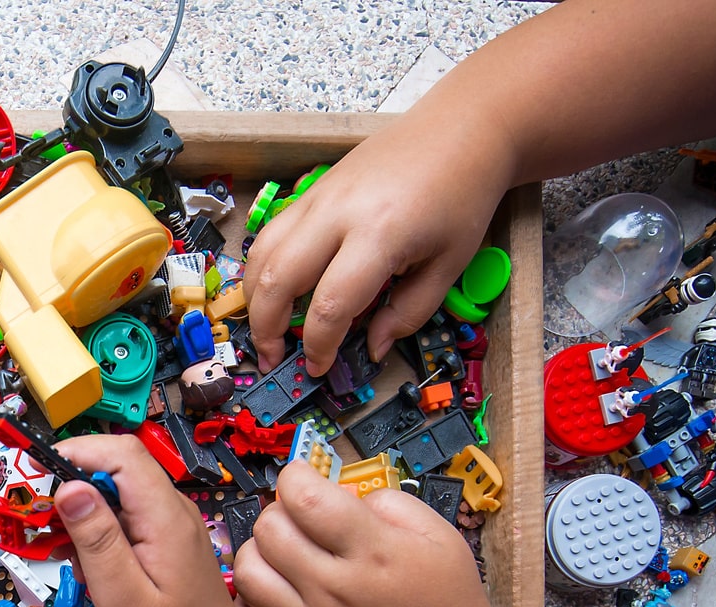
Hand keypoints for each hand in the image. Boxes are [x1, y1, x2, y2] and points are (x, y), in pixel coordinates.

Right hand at [52, 434, 264, 606]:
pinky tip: (82, 564)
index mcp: (165, 518)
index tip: (35, 477)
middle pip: (117, 468)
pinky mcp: (164, 539)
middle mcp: (172, 510)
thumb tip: (68, 486)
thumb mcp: (122, 599)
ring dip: (80, 512)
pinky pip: (125, 517)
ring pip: (117, 493)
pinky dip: (96, 531)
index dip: (76, 452)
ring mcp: (170, 524)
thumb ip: (96, 541)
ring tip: (57, 549)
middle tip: (36, 519)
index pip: (121, 454)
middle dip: (71, 483)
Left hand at [231, 461, 502, 606]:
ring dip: (259, 551)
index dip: (295, 475)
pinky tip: (274, 590)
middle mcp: (337, 588)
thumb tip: (337, 492)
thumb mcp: (438, 533)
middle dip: (279, 511)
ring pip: (249, 573)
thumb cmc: (447, 595)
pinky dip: (249, 604)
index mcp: (374, 551)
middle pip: (269, 530)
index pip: (305, 499)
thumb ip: (386, 500)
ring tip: (284, 552)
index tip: (304, 476)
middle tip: (300, 518)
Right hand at [243, 112, 512, 375]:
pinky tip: (271, 291)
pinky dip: (261, 267)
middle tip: (273, 359)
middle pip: (278, 280)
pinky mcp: (311, 189)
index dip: (319, 346)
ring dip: (253, 299)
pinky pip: (269, 233)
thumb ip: (408, 312)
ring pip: (261, 254)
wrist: (460, 129)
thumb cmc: (462, 195)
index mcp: (380, 235)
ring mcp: (318, 196)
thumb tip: (373, 348)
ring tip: (265, 329)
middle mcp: (338, 213)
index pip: (330, 305)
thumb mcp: (448, 264)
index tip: (320, 368)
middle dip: (267, 329)